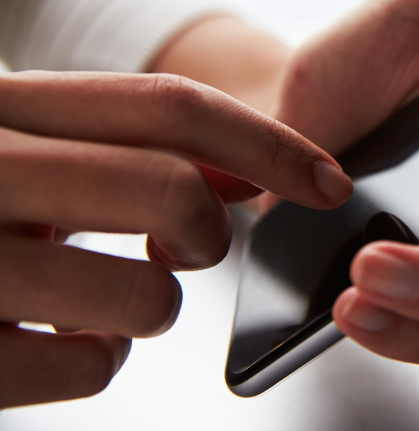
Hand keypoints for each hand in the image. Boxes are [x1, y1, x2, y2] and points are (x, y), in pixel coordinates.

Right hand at [0, 72, 352, 407]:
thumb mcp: (21, 148)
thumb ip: (124, 146)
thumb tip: (244, 165)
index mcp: (0, 105)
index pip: (166, 105)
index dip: (268, 142)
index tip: (329, 181)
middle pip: (171, 192)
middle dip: (208, 231)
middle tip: (186, 245)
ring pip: (146, 296)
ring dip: (147, 306)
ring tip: (91, 295)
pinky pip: (92, 368)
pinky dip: (96, 358)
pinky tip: (48, 337)